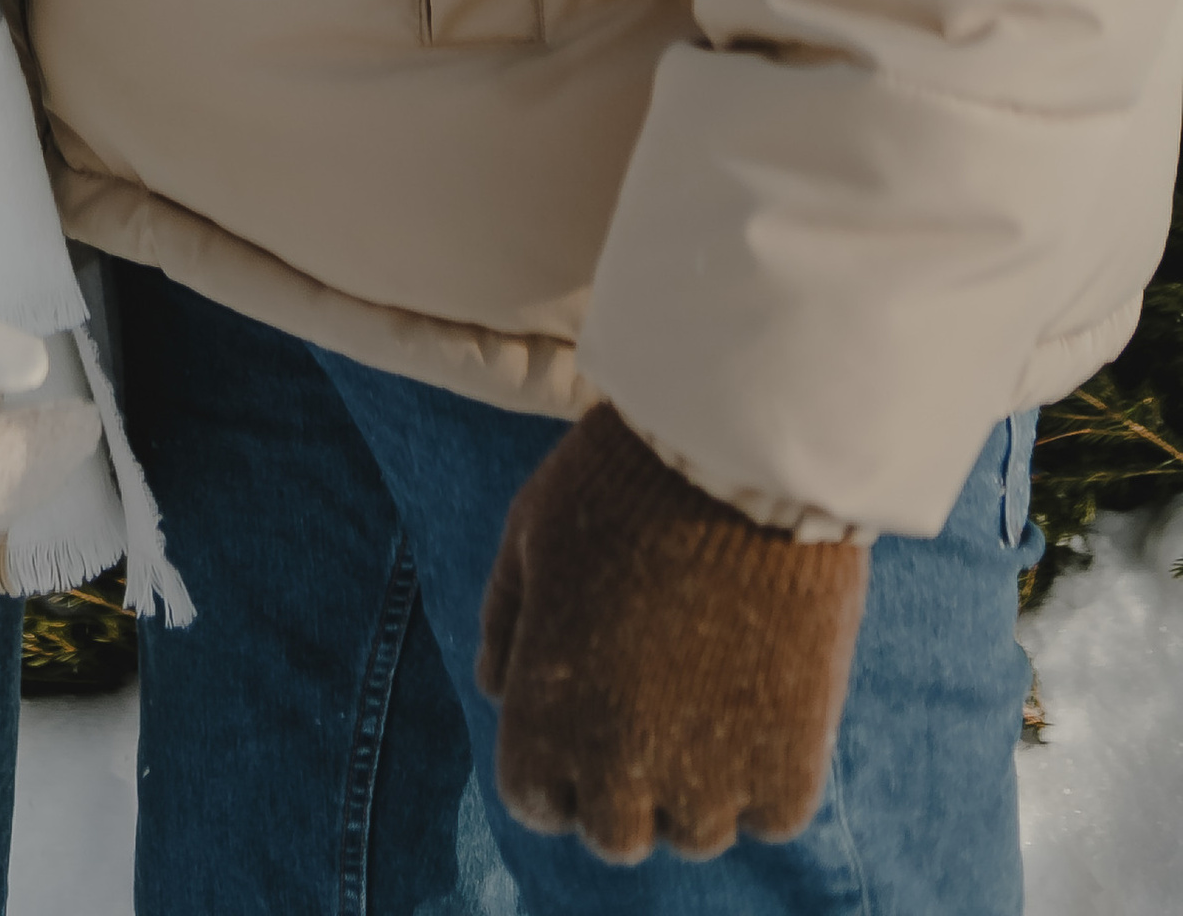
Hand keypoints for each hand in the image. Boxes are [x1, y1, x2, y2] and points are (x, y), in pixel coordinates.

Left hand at [477, 404, 869, 862]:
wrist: (736, 453)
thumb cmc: (619, 480)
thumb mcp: (531, 533)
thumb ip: (505, 620)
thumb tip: (496, 688)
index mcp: (545, 716)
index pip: (536, 801)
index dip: (555, 764)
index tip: (580, 722)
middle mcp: (620, 764)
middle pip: (616, 834)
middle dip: (623, 785)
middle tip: (648, 714)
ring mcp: (709, 772)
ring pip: (698, 832)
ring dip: (698, 785)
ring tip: (709, 698)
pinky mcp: (791, 759)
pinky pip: (773, 815)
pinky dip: (767, 779)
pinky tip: (762, 709)